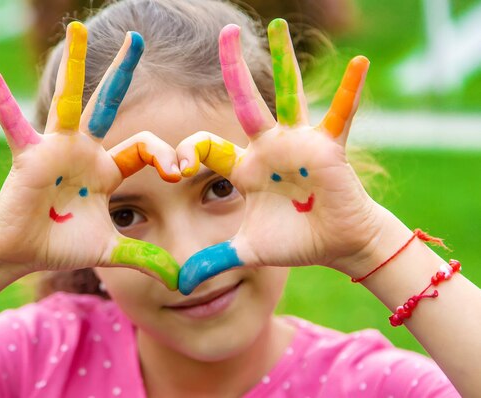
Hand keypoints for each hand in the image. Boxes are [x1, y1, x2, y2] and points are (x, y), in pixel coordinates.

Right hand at [0, 22, 180, 288]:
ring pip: (70, 101)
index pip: (145, 148)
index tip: (180, 170)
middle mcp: (84, 150)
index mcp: (107, 169)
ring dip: (75, 67)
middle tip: (137, 38)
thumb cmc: (62, 245)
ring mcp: (57, 148)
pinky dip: (2, 104)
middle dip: (123, 72)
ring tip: (77, 29)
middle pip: (109, 104)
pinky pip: (15, 126)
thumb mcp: (111, 250)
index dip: (166, 155)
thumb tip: (181, 283)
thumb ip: (145, 260)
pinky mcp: (30, 156)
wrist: (22, 251)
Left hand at [177, 20, 391, 293]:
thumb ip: (214, 262)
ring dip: (284, 61)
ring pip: (288, 95)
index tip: (173, 169)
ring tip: (277, 26)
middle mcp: (268, 147)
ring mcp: (298, 143)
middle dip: (233, 70)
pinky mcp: (328, 148)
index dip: (186, 154)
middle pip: (246, 102)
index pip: (207, 147)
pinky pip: (340, 115)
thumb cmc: (293, 242)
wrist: (335, 244)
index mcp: (244, 168)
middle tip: (225, 33)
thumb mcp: (248, 251)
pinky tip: (359, 64)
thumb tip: (179, 286)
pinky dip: (349, 93)